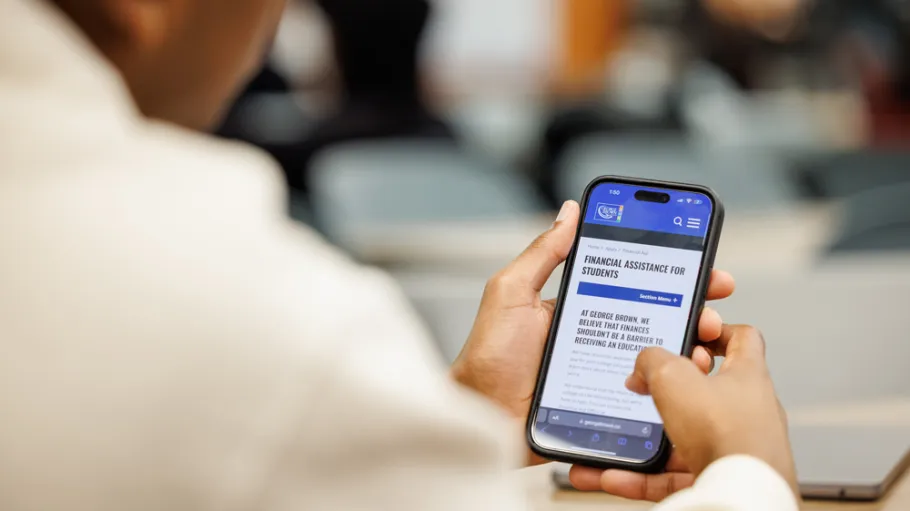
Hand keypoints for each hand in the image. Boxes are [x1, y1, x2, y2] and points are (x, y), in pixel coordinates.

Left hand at [451, 200, 736, 465]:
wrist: (482, 417)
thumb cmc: (489, 357)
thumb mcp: (511, 293)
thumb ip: (542, 254)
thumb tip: (569, 212)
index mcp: (581, 307)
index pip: (636, 284)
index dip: (673, 274)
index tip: (704, 265)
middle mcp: (600, 338)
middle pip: (661, 320)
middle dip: (696, 311)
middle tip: (711, 311)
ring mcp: (609, 372)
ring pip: (664, 359)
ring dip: (693, 349)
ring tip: (702, 348)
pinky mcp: (611, 406)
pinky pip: (650, 396)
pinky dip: (675, 389)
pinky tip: (686, 384)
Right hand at [570, 325, 797, 500]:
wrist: (742, 498)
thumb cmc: (730, 436)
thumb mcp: (674, 378)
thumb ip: (653, 361)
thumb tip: (643, 364)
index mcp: (748, 377)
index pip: (741, 340)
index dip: (713, 332)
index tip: (687, 334)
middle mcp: (748, 413)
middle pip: (703, 392)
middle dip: (667, 392)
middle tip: (642, 388)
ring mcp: (735, 449)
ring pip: (681, 440)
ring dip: (644, 441)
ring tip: (614, 441)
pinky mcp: (721, 480)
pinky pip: (673, 476)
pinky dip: (642, 476)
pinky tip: (614, 475)